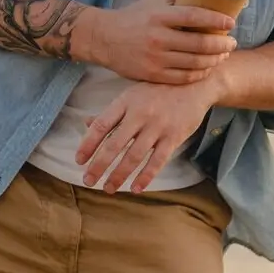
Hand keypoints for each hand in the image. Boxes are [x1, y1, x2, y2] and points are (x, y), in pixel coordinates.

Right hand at [72, 0, 237, 85]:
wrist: (104, 38)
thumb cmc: (133, 17)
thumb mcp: (154, 1)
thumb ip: (178, 0)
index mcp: (160, 16)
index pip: (195, 16)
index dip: (216, 20)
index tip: (230, 23)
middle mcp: (158, 37)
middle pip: (199, 43)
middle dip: (222, 44)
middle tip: (232, 43)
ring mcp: (155, 58)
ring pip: (195, 63)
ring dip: (214, 60)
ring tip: (222, 55)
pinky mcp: (152, 74)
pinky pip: (183, 78)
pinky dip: (199, 73)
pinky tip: (206, 68)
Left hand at [75, 77, 222, 193]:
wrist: (195, 84)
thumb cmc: (158, 89)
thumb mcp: (132, 94)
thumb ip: (112, 112)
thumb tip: (87, 124)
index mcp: (125, 102)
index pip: (101, 126)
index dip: (87, 144)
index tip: (79, 160)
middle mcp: (139, 114)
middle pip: (114, 145)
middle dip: (99, 166)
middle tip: (88, 181)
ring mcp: (157, 126)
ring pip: (134, 156)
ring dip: (119, 175)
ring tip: (109, 188)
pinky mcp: (174, 136)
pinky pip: (157, 160)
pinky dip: (145, 176)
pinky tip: (135, 188)